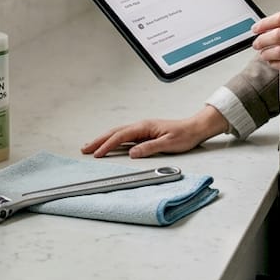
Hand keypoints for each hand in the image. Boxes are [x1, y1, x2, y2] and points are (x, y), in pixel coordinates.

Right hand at [81, 105, 228, 158]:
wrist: (195, 128)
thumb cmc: (185, 135)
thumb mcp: (169, 143)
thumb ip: (150, 148)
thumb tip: (132, 152)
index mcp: (145, 126)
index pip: (121, 136)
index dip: (107, 145)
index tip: (97, 153)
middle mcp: (141, 126)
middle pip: (115, 132)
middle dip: (99, 140)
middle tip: (84, 148)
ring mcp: (142, 129)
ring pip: (118, 134)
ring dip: (104, 140)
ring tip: (91, 147)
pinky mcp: (145, 134)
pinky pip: (125, 137)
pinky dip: (113, 141)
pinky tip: (109, 146)